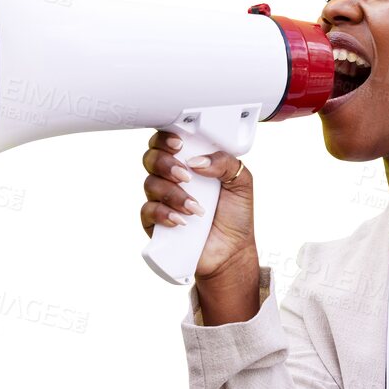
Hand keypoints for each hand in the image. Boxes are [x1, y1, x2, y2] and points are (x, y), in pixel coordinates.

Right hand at [139, 130, 255, 279]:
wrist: (232, 250)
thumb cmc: (235, 215)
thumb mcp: (241, 182)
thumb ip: (224, 162)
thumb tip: (197, 160)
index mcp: (190, 162)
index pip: (167, 142)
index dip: (166, 139)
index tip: (179, 144)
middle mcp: (171, 178)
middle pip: (151, 158)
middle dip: (166, 164)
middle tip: (186, 176)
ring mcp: (162, 199)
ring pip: (150, 184)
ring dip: (173, 194)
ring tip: (196, 208)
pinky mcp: (155, 222)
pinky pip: (147, 211)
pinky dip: (164, 214)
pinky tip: (182, 221)